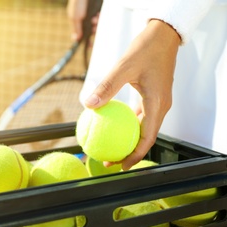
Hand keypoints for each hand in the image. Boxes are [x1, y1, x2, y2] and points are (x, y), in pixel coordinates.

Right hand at [67, 0, 98, 40]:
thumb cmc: (78, 3)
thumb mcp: (75, 17)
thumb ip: (77, 28)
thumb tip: (76, 39)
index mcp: (77, 22)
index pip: (82, 34)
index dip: (86, 40)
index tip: (90, 45)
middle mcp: (85, 19)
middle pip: (91, 30)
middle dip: (93, 30)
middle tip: (94, 28)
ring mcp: (91, 14)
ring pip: (96, 24)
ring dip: (96, 24)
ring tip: (95, 19)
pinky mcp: (97, 10)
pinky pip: (101, 17)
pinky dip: (100, 17)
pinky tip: (98, 14)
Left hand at [84, 19, 180, 169]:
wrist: (163, 36)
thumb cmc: (146, 49)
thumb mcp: (123, 67)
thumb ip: (107, 87)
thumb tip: (88, 104)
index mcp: (157, 105)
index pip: (147, 139)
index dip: (134, 156)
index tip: (120, 166)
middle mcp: (160, 107)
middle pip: (145, 138)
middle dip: (129, 152)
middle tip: (110, 160)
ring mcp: (157, 102)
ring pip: (142, 128)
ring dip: (128, 139)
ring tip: (110, 146)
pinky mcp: (152, 97)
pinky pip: (139, 116)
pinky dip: (127, 124)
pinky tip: (112, 124)